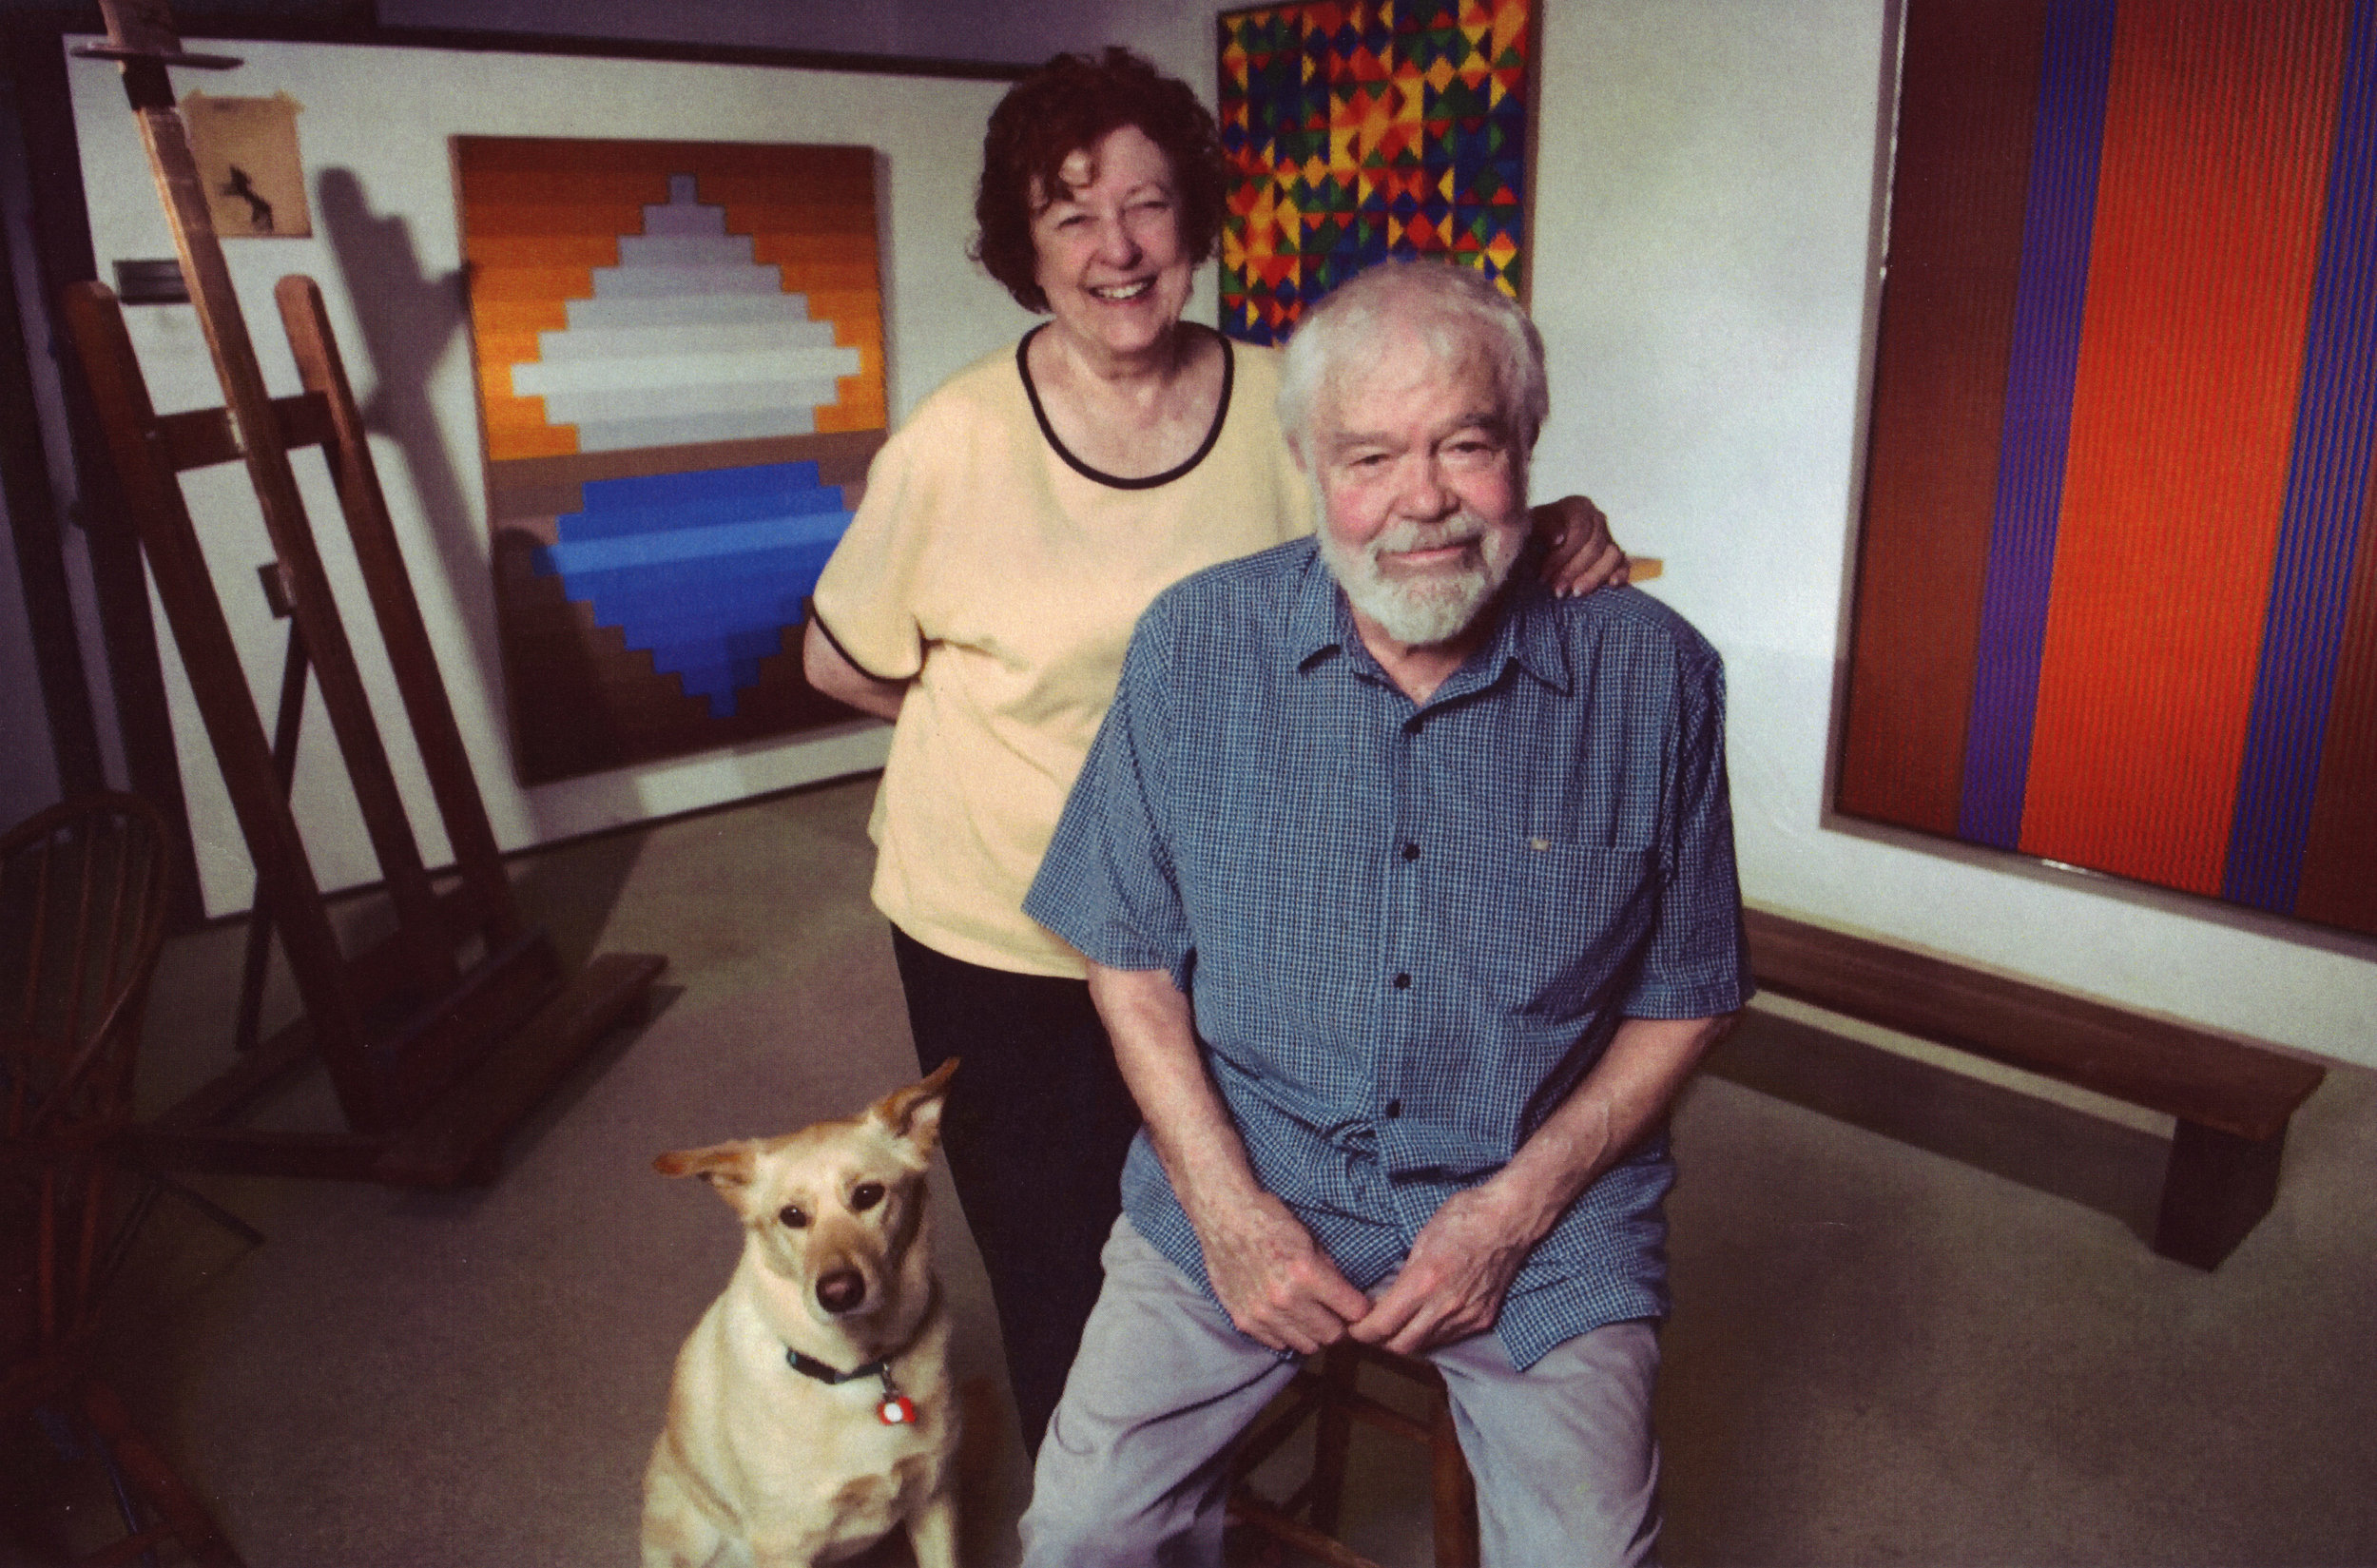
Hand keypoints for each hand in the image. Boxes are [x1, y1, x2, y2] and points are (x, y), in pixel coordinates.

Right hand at [1195, 1192, 1371, 1354]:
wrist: (1223, 1216)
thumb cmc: (1268, 1219)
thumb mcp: (1308, 1238)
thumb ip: (1329, 1271)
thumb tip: (1347, 1296)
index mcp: (1307, 1274)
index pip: (1353, 1312)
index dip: (1359, 1309)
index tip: (1357, 1305)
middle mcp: (1286, 1300)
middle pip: (1332, 1335)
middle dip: (1338, 1324)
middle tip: (1334, 1313)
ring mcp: (1263, 1314)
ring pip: (1306, 1345)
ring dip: (1312, 1333)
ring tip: (1309, 1315)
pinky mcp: (1243, 1320)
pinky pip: (1277, 1343)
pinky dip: (1286, 1334)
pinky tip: (1285, 1316)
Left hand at [1348, 1185, 1536, 1354]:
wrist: (1509, 1218)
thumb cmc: (1463, 1217)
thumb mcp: (1421, 1237)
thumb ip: (1403, 1272)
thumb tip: (1384, 1295)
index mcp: (1424, 1281)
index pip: (1382, 1325)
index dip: (1361, 1332)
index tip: (1352, 1328)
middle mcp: (1445, 1306)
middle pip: (1402, 1347)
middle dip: (1380, 1342)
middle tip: (1370, 1330)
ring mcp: (1466, 1316)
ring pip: (1426, 1346)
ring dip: (1407, 1340)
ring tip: (1396, 1325)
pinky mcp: (1483, 1319)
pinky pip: (1449, 1339)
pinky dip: (1431, 1335)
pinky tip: (1425, 1320)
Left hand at [1531, 494, 1628, 596]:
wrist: (1531, 552)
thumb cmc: (1529, 540)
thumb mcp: (1529, 529)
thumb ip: (1543, 527)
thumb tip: (1559, 538)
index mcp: (1577, 507)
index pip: (1579, 530)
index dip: (1563, 554)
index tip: (1544, 574)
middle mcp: (1596, 519)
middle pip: (1595, 545)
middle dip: (1573, 570)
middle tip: (1555, 590)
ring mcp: (1608, 538)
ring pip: (1612, 555)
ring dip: (1593, 576)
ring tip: (1575, 592)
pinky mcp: (1614, 558)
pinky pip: (1623, 564)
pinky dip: (1620, 574)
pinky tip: (1612, 584)